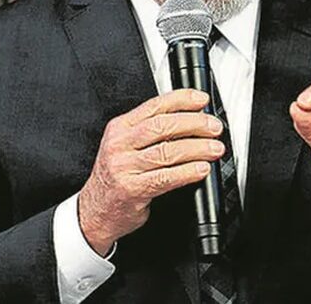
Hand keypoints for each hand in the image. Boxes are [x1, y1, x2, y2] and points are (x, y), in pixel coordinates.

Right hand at [77, 89, 224, 255]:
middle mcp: (119, 144)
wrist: (95, 211)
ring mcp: (124, 167)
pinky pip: (166, 178)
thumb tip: (192, 119)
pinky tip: (201, 169)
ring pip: (166, 152)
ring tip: (214, 149)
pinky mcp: (131, 190)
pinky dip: (188, 172)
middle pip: (162, 126)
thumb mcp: (125, 146)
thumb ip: (151, 131)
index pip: (154, 106)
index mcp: (120, 128)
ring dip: (197, 149)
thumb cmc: (116, 176)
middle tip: (214, 128)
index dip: (182, 100)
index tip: (201, 100)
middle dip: (194, 124)